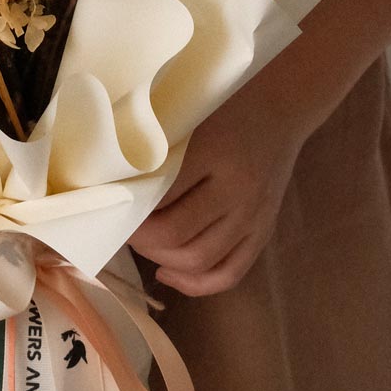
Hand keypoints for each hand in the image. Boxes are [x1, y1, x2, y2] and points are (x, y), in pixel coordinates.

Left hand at [129, 77, 315, 297]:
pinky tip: (168, 272)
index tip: (109, 204)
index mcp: (213, 153)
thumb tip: (112, 187)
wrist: (281, 108)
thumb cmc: (223, 107)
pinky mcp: (263, 232)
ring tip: (143, 243)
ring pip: (199, 259)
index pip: (159, 198)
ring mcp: (254, 216)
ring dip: (161, 258)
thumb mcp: (186, 116)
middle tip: (121, 225)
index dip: (127, 209)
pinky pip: (230, 273)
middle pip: (176, 235)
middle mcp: (237, 190)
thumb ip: (156, 150)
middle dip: (140, 238)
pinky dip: (196, 283)